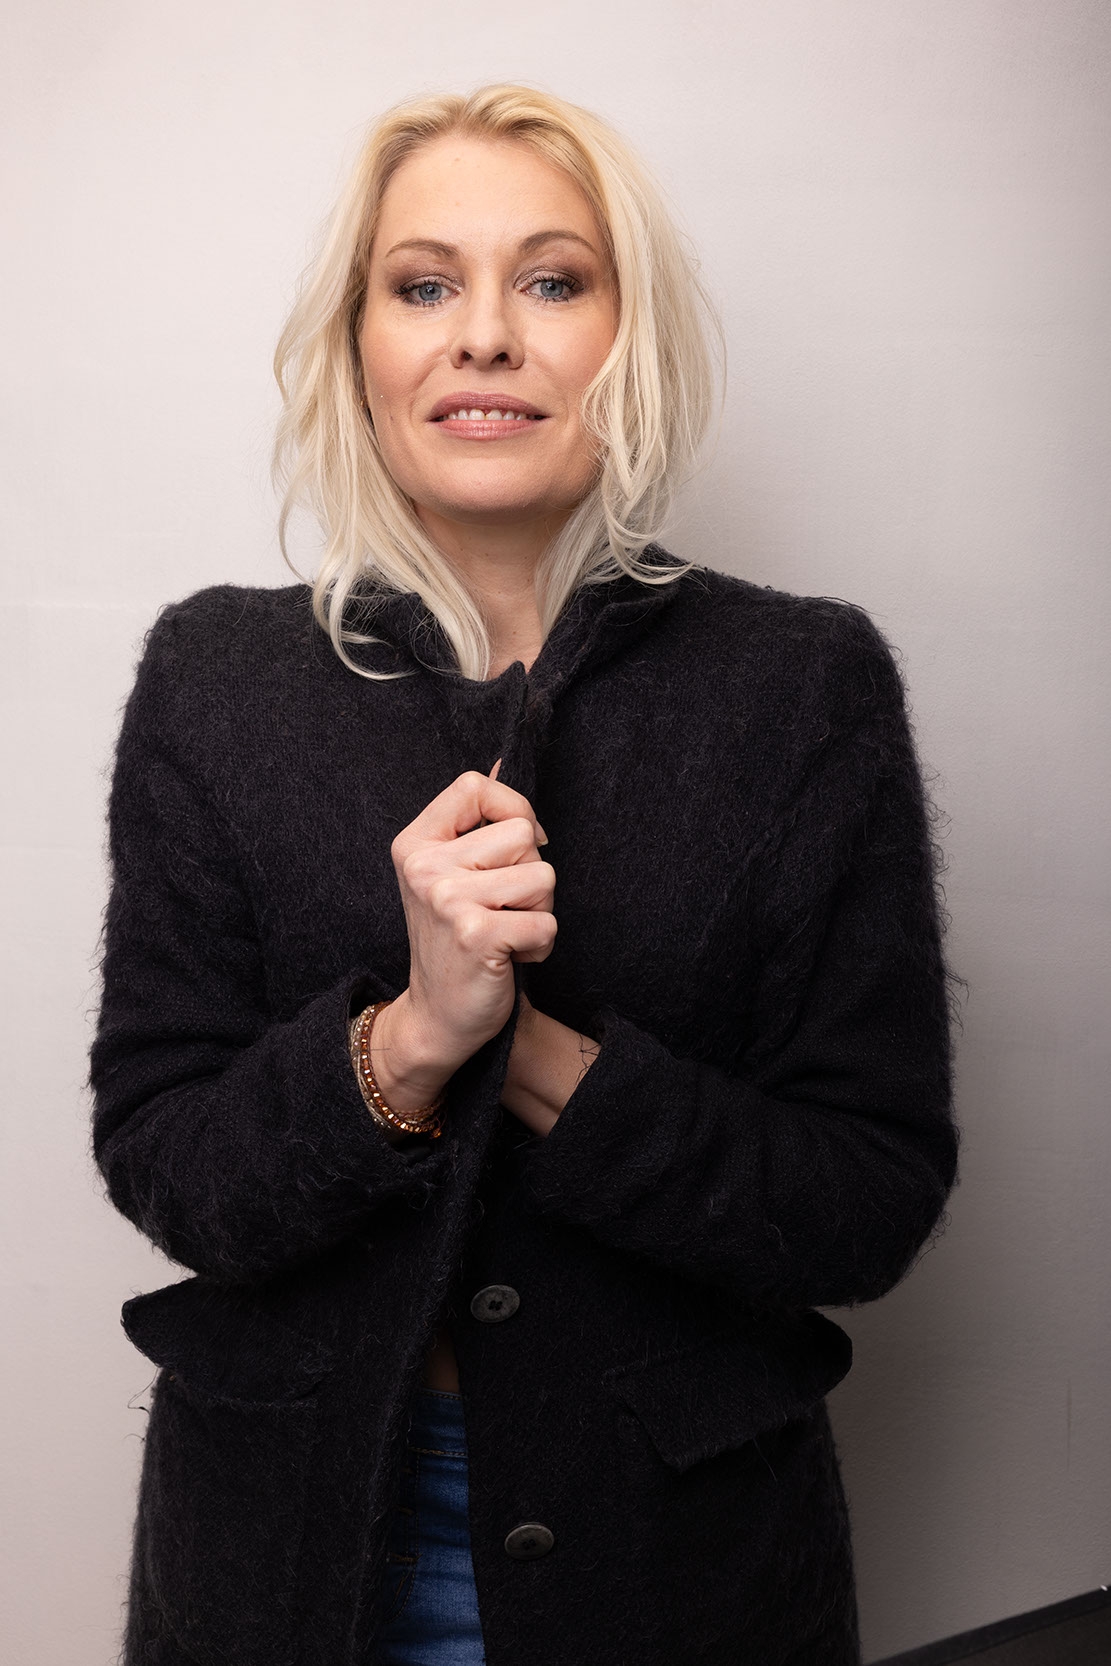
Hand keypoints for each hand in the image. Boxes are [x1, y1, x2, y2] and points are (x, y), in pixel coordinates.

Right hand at [387, 762, 555, 1078]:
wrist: (438, 1015)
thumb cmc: (455, 939)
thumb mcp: (452, 873)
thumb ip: (476, 822)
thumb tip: (501, 761)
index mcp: (415, 843)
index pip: (474, 785)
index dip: (513, 807)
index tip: (519, 845)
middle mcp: (425, 867)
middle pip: (523, 833)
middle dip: (531, 873)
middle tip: (502, 908)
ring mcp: (447, 899)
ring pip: (543, 877)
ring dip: (539, 911)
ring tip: (506, 931)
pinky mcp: (475, 934)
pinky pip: (546, 923)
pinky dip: (541, 945)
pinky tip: (509, 956)